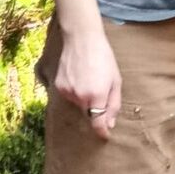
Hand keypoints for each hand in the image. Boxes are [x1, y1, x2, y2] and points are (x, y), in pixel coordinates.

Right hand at [50, 21, 121, 139]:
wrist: (82, 38)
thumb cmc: (103, 58)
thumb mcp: (115, 81)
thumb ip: (113, 105)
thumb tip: (109, 124)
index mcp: (97, 95)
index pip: (97, 123)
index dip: (102, 131)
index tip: (105, 135)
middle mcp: (80, 96)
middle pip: (89, 113)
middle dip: (95, 108)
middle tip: (100, 89)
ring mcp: (67, 91)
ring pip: (79, 104)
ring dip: (85, 99)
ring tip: (89, 79)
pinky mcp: (59, 85)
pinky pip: (70, 96)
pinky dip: (75, 91)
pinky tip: (79, 76)